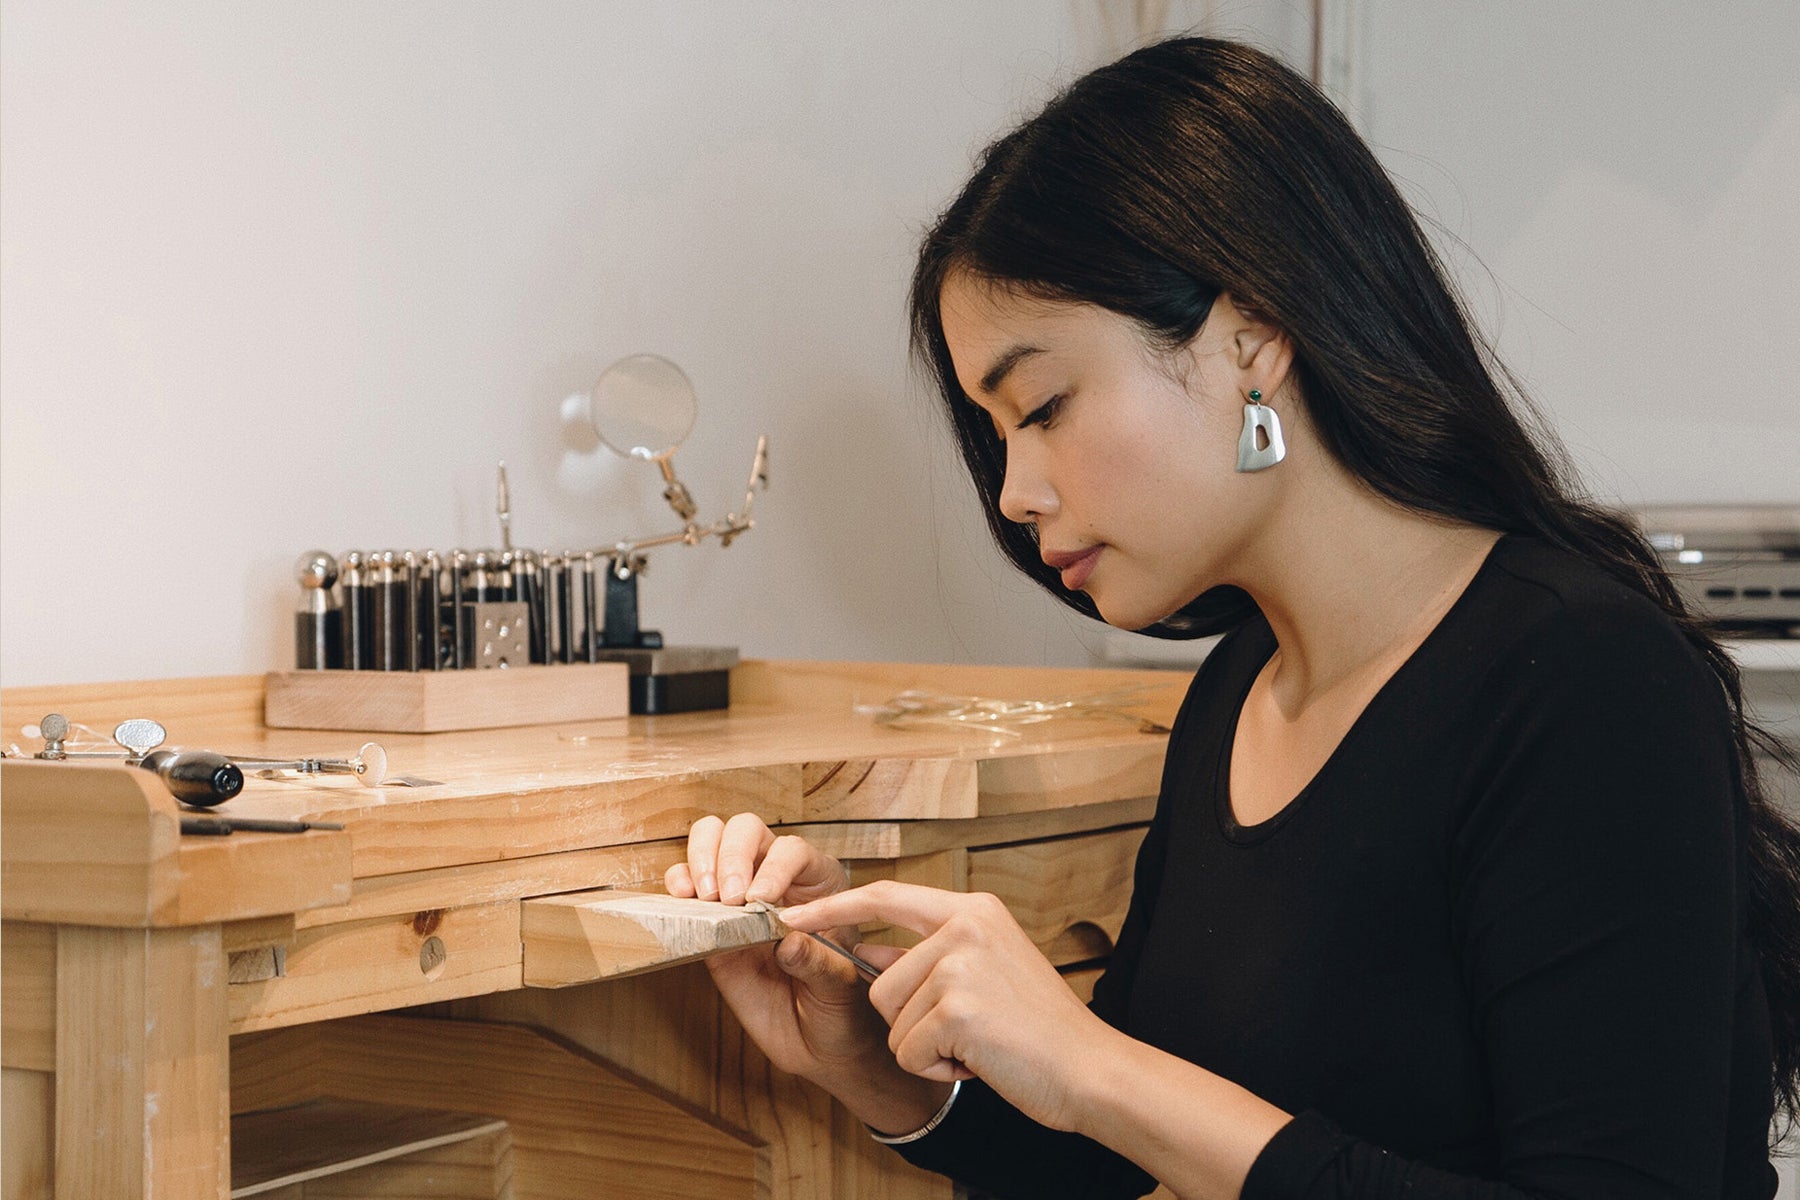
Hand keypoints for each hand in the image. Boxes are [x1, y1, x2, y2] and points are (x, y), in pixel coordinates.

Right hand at [665, 815, 923, 1111]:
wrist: (818, 1043)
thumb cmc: (840, 1007)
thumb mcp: (840, 987)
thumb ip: (818, 963)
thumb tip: (787, 942)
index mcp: (818, 883)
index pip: (792, 851)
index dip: (775, 868)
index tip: (762, 899)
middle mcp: (776, 879)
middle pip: (747, 830)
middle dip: (733, 854)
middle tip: (729, 897)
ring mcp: (738, 899)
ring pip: (712, 840)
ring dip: (701, 858)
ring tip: (705, 895)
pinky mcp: (709, 924)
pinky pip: (687, 886)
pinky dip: (678, 883)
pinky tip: (683, 899)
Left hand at [780, 881, 1111, 1132]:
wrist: (1089, 1069)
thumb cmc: (1037, 1028)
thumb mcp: (985, 971)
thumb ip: (929, 955)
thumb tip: (866, 948)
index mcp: (972, 909)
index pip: (883, 895)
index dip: (832, 908)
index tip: (788, 916)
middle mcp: (965, 926)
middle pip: (881, 980)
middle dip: (910, 1021)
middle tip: (967, 1030)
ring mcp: (961, 964)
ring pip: (891, 1019)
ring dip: (925, 1046)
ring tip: (975, 1042)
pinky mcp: (957, 1007)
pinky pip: (907, 1050)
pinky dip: (936, 1068)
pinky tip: (977, 1059)